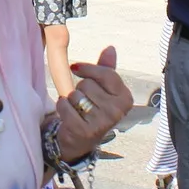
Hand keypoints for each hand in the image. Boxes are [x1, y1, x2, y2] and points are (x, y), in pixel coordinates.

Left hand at [54, 46, 131, 161]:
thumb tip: (110, 48)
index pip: (106, 73)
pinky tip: (69, 115)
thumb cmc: (92, 108)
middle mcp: (118, 111)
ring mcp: (102, 123)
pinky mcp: (84, 131)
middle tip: (84, 101)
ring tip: (78, 110)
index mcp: (125, 98)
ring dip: (71, 99)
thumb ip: (106, 69)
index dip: (88, 68)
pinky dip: (62, 107)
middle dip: (80, 89)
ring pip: (75, 94)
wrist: (80, 140)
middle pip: (87, 83)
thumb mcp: (102, 88)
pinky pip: (65, 106)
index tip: (75, 68)